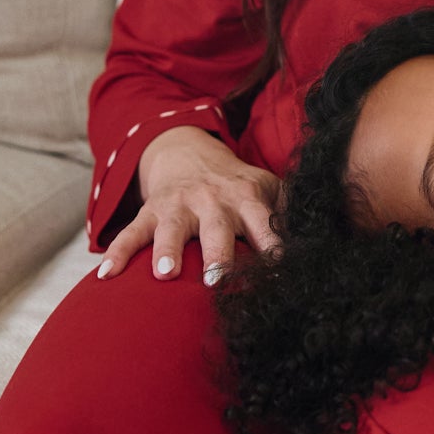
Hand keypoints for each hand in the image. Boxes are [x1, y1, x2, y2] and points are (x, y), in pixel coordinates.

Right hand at [96, 125, 280, 283]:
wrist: (190, 154)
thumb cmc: (239, 187)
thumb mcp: (269, 190)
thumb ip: (293, 212)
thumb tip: (329, 241)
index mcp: (249, 198)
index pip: (265, 226)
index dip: (273, 249)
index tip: (279, 274)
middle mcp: (214, 201)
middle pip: (217, 228)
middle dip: (217, 253)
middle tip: (215, 278)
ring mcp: (179, 205)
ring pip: (171, 228)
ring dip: (167, 249)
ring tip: (163, 273)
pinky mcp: (150, 211)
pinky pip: (130, 233)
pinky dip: (117, 253)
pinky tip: (105, 276)